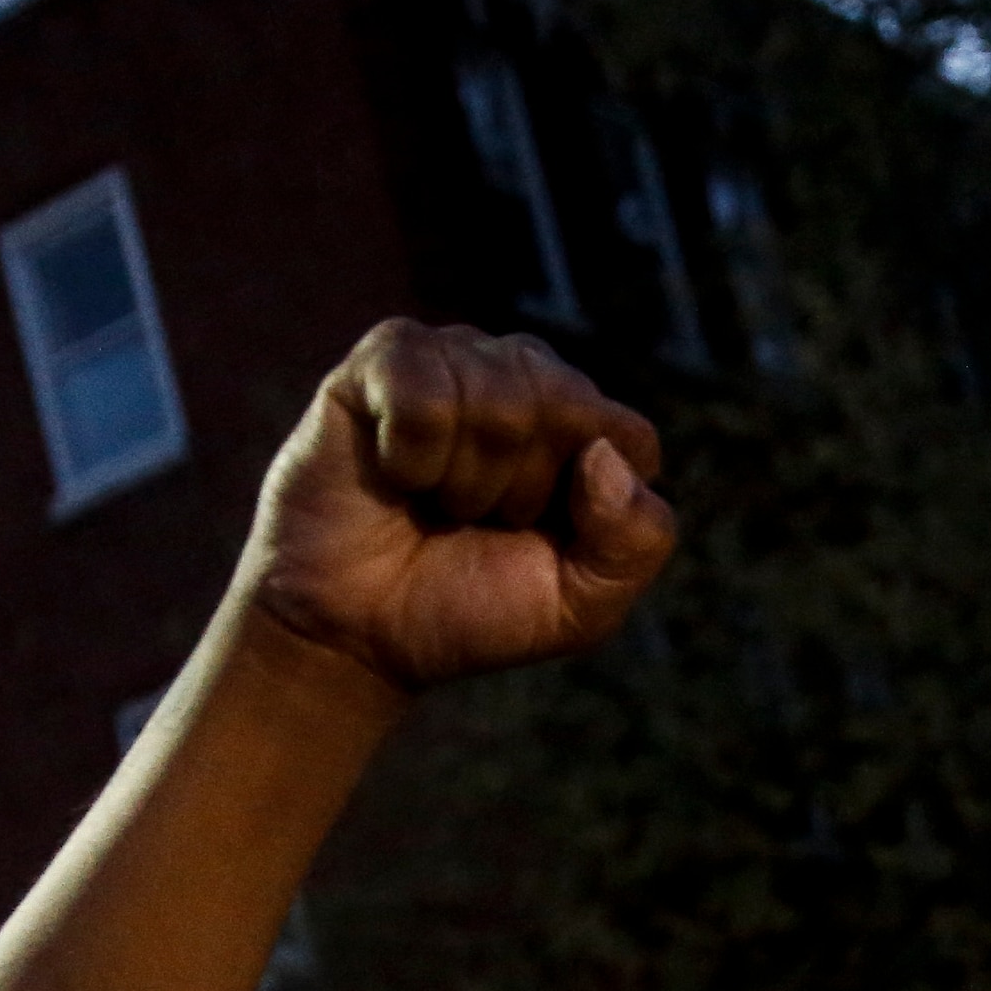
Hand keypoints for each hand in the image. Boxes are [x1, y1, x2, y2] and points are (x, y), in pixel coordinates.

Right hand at [246, 321, 675, 696]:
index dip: (587, 511)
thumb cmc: (466, 610)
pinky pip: (424, 392)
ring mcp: (458, 357)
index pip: (631, 440)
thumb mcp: (580, 607)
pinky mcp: (387, 357)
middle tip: (472, 521)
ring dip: (461, 481)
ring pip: (498, 400)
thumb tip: (605, 455)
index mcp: (586, 430)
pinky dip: (409, 456)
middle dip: (518, 494)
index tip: (535, 541)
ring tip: (431, 499)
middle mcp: (528, 377)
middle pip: (567, 409)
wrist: (355, 634)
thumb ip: (636, 542)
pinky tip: (392, 471)